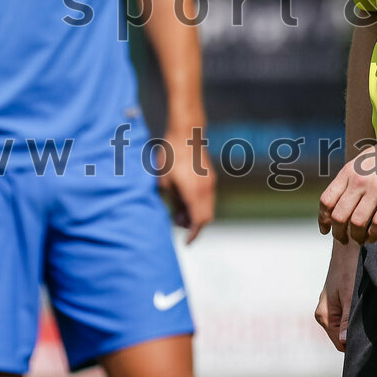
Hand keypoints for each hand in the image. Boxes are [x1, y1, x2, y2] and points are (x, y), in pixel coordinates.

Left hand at [158, 126, 215, 242]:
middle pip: (207, 217)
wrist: (186, 134)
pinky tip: (185, 199)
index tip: (186, 242)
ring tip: (179, 211)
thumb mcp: (165, 182)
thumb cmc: (172, 157)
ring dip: (197, 214)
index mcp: (194, 193)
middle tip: (178, 223)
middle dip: (195, 226)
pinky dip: (200, 204)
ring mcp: (210, 182)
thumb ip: (174, 202)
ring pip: (209, 208)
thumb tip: (179, 216)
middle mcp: (206, 189)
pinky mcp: (210, 176)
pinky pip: (208, 198)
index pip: (199, 222)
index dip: (193, 234)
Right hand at [314, 238, 360, 350]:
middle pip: (343, 337)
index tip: (369, 336)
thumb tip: (344, 343)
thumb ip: (346, 320)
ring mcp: (332, 306)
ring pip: (347, 325)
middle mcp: (326, 313)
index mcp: (324, 316)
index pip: (339, 345)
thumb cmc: (349, 266)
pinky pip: (349, 315)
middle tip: (372, 321)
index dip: (354, 343)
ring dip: (359, 321)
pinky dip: (358, 312)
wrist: (350, 242)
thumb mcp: (350, 295)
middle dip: (357, 331)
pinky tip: (368, 304)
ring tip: (370, 310)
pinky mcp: (339, 299)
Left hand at [318, 121, 376, 244]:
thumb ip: (349, 180)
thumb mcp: (362, 161)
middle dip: (338, 233)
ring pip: (357, 223)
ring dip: (356, 237)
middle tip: (343, 239)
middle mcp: (360, 180)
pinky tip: (373, 236)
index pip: (327, 200)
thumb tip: (338, 206)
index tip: (325, 229)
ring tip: (359, 239)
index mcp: (349, 170)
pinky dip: (373, 235)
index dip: (323, 219)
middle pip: (339, 216)